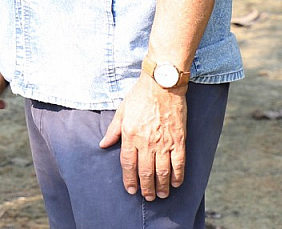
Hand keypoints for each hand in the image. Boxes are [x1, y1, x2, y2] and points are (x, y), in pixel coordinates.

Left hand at [99, 77, 187, 199]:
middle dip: (145, 187)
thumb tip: (103, 145)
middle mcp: (146, 142)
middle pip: (145, 171)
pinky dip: (177, 176)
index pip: (128, 164)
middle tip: (147, 197)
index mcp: (130, 135)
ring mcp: (164, 142)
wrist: (162, 84)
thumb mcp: (122, 111)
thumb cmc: (140, 96)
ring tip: (160, 195)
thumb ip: (113, 131)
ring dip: (161, 186)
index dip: (129, 179)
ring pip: (162, 171)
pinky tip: (175, 184)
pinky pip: (179, 163)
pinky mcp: (178, 140)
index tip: (131, 190)